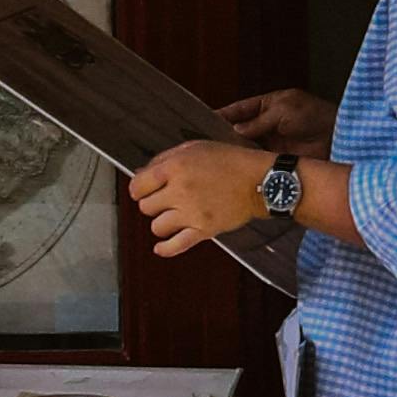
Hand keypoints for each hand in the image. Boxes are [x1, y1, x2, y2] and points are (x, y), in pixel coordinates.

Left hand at [132, 138, 284, 256]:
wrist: (259, 181)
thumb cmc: (230, 161)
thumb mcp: (195, 148)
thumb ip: (165, 159)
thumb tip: (141, 173)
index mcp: (175, 168)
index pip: (138, 186)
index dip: (138, 189)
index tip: (143, 190)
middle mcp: (180, 191)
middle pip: (146, 207)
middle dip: (152, 204)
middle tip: (163, 201)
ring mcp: (191, 213)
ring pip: (157, 227)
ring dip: (161, 222)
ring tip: (172, 216)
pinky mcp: (203, 230)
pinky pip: (175, 245)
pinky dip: (165, 249)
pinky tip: (160, 247)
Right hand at [213, 89, 336, 152]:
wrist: (336, 136)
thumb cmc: (314, 115)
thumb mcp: (283, 110)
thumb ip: (258, 121)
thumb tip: (235, 129)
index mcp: (268, 105)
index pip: (239, 109)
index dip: (224, 114)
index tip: (205, 120)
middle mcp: (267, 123)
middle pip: (240, 129)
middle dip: (225, 134)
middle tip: (206, 142)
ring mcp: (271, 142)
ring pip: (246, 146)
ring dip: (234, 150)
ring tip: (216, 155)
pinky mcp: (276, 158)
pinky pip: (257, 160)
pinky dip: (247, 162)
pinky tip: (235, 166)